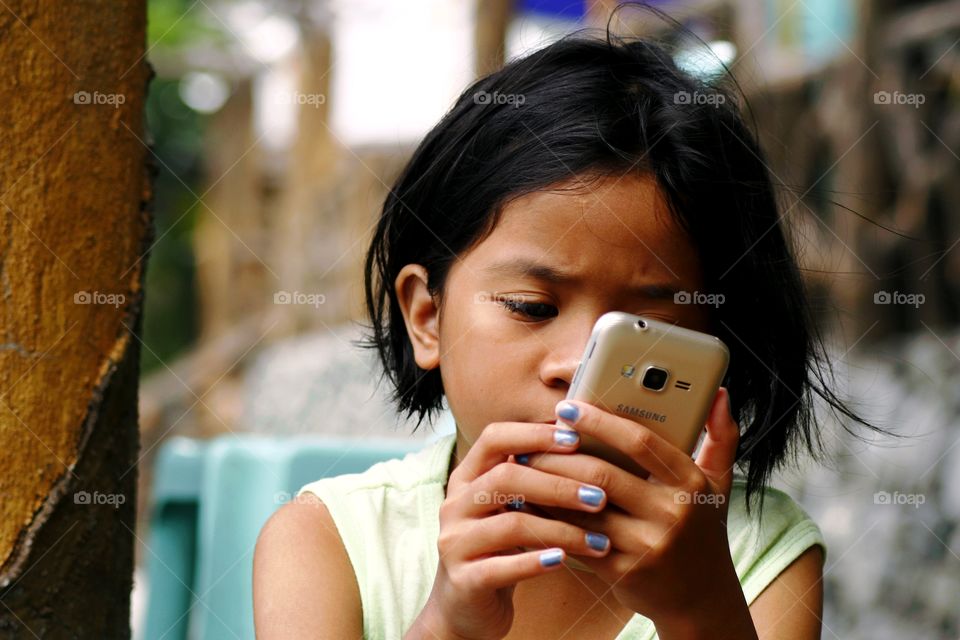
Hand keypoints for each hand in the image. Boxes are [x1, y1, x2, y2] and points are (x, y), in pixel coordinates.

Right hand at [412, 420, 612, 639]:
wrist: (465, 607)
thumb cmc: (498, 547)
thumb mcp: (508, 507)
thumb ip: (531, 477)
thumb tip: (582, 435)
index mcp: (467, 477)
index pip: (494, 438)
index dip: (534, 434)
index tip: (577, 440)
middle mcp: (455, 504)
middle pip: (505, 478)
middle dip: (558, 485)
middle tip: (600, 497)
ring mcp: (455, 542)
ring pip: (511, 525)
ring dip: (562, 530)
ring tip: (599, 540)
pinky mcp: (463, 580)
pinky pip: (502, 567)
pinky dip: (536, 562)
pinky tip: (565, 561)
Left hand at [515, 388, 743, 626]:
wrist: (700, 599)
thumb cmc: (702, 530)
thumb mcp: (717, 484)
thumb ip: (721, 436)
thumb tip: (721, 394)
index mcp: (689, 484)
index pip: (639, 442)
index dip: (599, 422)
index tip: (568, 408)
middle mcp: (670, 514)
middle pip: (602, 474)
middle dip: (560, 455)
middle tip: (532, 440)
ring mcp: (646, 546)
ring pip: (582, 509)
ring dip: (547, 486)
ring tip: (523, 466)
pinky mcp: (622, 572)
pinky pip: (576, 539)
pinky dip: (549, 519)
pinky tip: (530, 503)